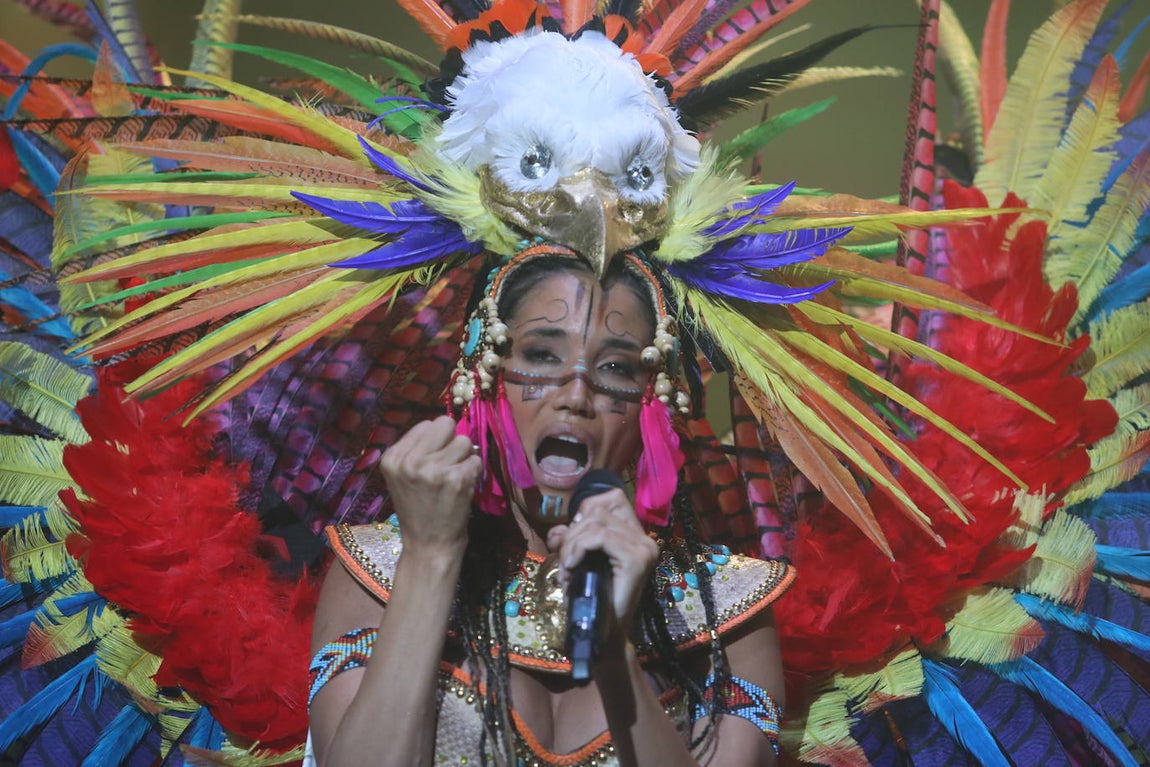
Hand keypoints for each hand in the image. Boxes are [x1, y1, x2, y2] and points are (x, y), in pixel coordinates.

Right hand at [379, 416, 481, 556]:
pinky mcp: (455, 478)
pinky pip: (476, 459)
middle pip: (446, 424)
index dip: (436, 441)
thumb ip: (417, 450)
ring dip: (464, 458)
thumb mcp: (403, 476)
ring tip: (453, 479)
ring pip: (464, 441)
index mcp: (392, 457)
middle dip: (451, 441)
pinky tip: (461, 488)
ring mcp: (433, 469)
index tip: (433, 461)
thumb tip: (446, 425)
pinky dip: (473, 472)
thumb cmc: (418, 509)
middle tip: (447, 465)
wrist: (428, 545)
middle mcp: (409, 461)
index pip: (426, 424)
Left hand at [545, 488, 658, 646]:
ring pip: (596, 522)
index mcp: (635, 535)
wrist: (604, 635)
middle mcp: (644, 538)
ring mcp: (643, 547)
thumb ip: (570, 540)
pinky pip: (599, 537)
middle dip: (572, 533)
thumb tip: (557, 530)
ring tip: (568, 570)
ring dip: (572, 545)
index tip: (574, 539)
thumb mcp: (577, 560)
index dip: (586, 511)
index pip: (611, 498)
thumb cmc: (591, 599)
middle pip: (598, 509)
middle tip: (565, 562)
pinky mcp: (636, 558)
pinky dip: (578, 548)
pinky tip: (572, 567)